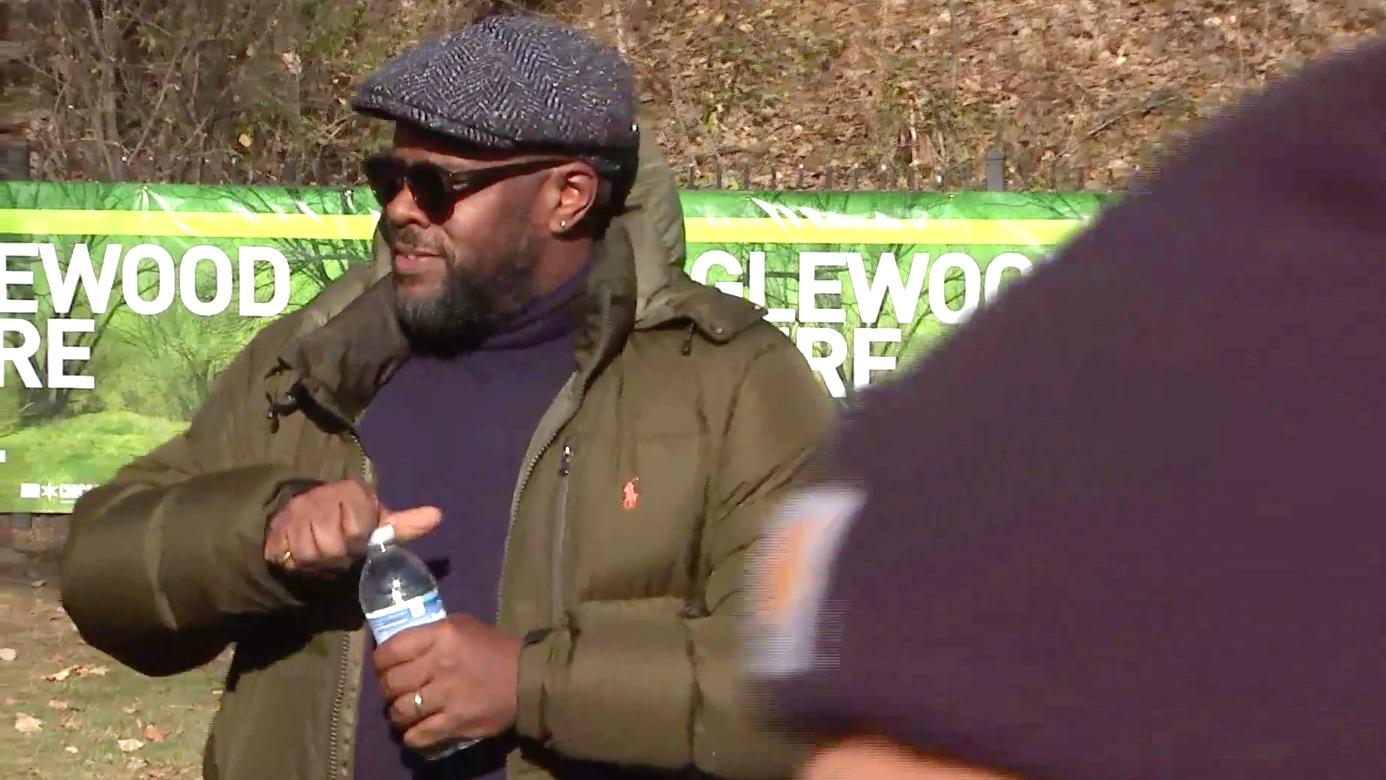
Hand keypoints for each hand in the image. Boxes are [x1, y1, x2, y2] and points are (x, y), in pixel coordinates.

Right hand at [263, 480, 440, 576]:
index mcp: (352, 492)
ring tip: (324, 554)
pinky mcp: (277, 529)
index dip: (358, 541)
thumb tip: (437, 516)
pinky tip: (304, 555)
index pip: (358, 530)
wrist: (303, 515)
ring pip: (312, 553)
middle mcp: (323, 496)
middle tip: (340, 550)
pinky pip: (291, 558)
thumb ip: (405, 523)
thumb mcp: (378, 520)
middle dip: (340, 555)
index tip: (358, 540)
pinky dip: (299, 564)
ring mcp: (296, 511)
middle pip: (335, 545)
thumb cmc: (348, 519)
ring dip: (320, 562)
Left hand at [374, 614, 522, 748]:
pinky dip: (411, 736)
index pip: (389, 651)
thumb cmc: (494, 648)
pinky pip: (417, 735)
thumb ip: (431, 634)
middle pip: (390, 683)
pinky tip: (416, 730)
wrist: (527, 678)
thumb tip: (402, 649)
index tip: (386, 668)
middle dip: (387, 689)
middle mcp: (439, 664)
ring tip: (406, 712)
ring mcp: (446, 696)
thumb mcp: (462, 626)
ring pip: (400, 711)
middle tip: (396, 691)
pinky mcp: (455, 722)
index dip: (380, 663)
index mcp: (440, 636)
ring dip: (398, 714)